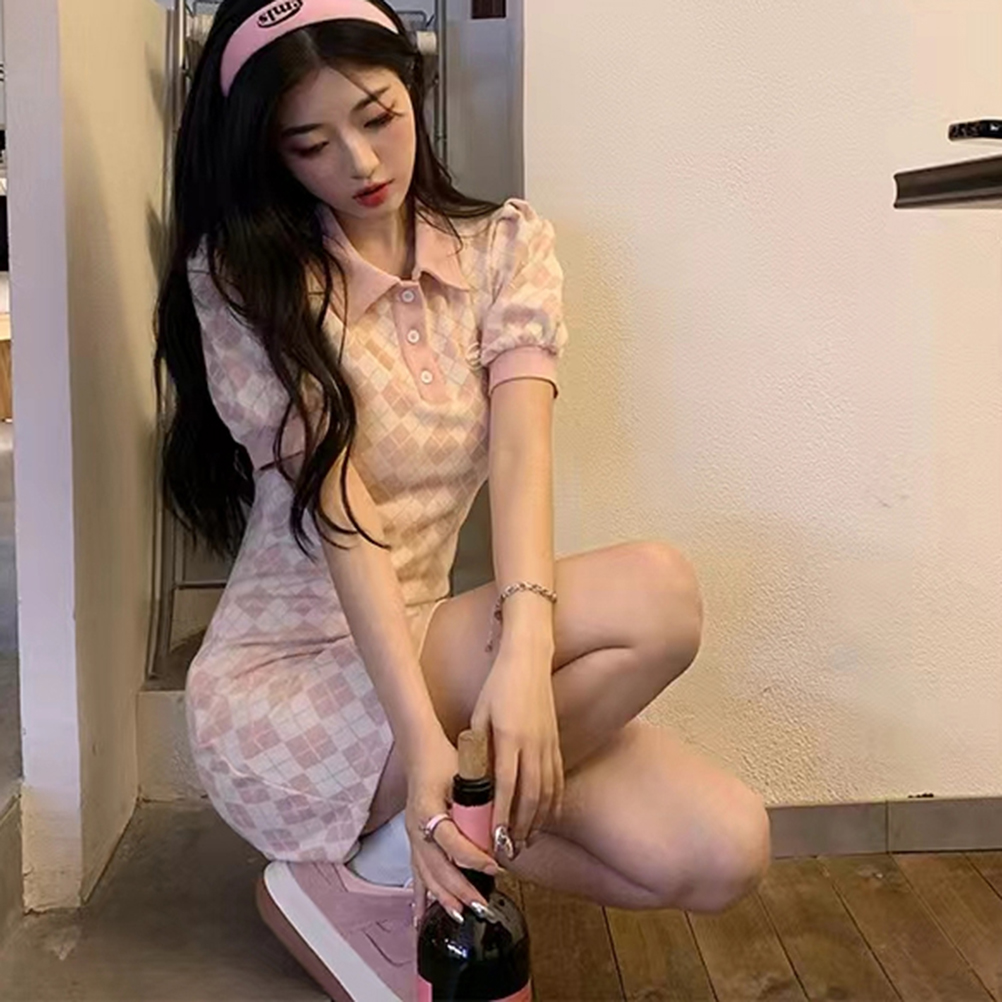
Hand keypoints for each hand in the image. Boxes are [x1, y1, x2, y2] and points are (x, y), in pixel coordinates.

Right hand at [406, 731, 500, 925]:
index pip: (451, 842)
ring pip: (425, 875)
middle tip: (481, 905)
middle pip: (436, 866)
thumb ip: (480, 798)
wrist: (422, 751)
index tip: (495, 867)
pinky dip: (421, 895)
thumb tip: (503, 822)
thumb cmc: (445, 760)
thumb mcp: (464, 773)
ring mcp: (412, 836)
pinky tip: (421, 917)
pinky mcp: (413, 841)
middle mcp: (416, 827)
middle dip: (459, 889)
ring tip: (459, 915)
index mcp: (427, 810)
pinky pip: (416, 873)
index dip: (473, 858)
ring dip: (443, 897)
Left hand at [471, 641, 563, 856]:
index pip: (506, 786)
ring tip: (526, 843)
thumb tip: (474, 781)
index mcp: (509, 737)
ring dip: (537, 821)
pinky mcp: (557, 742)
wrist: (530, 661)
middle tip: (510, 851)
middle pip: (531, 796)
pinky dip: (552, 804)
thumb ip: (479, 747)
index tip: (495, 839)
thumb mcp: (480, 714)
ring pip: (547, 792)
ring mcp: (548, 744)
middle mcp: (533, 744)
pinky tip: (545, 819)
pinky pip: (557, 780)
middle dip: (521, 828)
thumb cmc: (499, 686)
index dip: (502, 816)